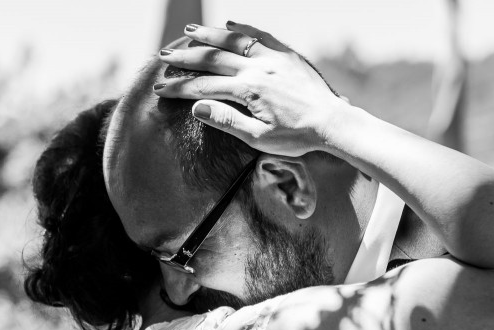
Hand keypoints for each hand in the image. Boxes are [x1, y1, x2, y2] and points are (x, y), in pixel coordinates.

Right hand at [154, 21, 347, 157]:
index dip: (180, 88)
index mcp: (249, 90)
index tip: (161, 89)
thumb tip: (196, 107)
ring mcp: (273, 58)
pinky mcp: (287, 55)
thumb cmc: (296, 137)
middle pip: (214, 58)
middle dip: (186, 57)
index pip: (204, 86)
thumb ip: (227, 121)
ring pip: (235, 40)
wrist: (332, 123)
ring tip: (189, 32)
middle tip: (165, 57)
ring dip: (209, 35)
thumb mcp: (258, 138)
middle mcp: (259, 68)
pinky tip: (229, 25)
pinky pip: (261, 35)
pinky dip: (243, 28)